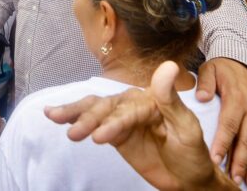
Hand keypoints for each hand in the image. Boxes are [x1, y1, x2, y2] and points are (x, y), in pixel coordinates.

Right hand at [46, 61, 237, 190]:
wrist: (189, 180)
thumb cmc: (192, 154)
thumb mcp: (187, 128)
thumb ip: (170, 98)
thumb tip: (167, 66)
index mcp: (152, 99)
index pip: (128, 109)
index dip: (113, 122)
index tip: (99, 137)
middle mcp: (134, 103)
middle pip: (106, 106)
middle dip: (88, 118)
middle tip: (74, 133)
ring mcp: (122, 117)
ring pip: (94, 110)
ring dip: (75, 114)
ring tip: (54, 117)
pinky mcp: (114, 132)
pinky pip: (92, 123)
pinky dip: (73, 118)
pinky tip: (54, 115)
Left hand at [197, 57, 246, 185]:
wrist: (244, 64)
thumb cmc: (223, 70)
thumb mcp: (209, 70)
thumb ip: (205, 83)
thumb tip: (201, 97)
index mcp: (237, 99)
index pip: (229, 124)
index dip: (223, 143)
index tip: (215, 160)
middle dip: (241, 162)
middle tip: (234, 178)